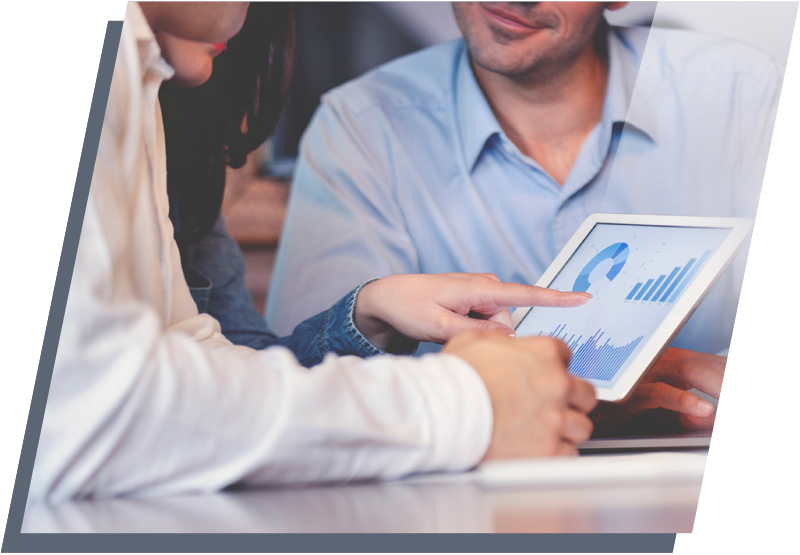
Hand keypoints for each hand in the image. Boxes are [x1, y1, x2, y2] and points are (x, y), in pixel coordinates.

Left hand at [354, 273, 590, 350]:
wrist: (386, 297)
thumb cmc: (409, 307)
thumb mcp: (439, 327)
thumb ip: (476, 335)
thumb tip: (509, 341)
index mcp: (479, 288)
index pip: (525, 294)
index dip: (556, 298)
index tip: (584, 297)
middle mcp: (485, 286)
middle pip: (507, 325)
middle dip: (488, 339)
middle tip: (451, 338)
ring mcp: (480, 292)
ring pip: (497, 327)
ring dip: (477, 336)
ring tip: (444, 331)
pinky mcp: (474, 300)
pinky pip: (486, 323)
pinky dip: (472, 331)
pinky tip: (448, 328)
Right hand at [443, 331, 597, 458]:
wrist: (446, 413)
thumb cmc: (456, 379)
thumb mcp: (473, 340)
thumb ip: (498, 339)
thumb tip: (504, 340)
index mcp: (543, 354)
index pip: (566, 355)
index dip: (553, 366)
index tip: (545, 375)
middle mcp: (556, 384)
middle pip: (585, 393)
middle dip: (571, 399)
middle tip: (551, 405)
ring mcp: (555, 418)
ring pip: (580, 426)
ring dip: (565, 428)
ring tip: (544, 429)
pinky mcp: (550, 449)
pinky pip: (568, 453)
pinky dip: (556, 452)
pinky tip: (539, 447)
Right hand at [591, 348, 771, 435]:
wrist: (583, 411)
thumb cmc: (621, 411)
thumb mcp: (668, 416)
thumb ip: (701, 418)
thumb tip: (736, 425)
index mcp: (669, 362)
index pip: (716, 363)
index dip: (743, 382)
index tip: (758, 406)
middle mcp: (659, 361)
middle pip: (710, 364)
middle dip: (740, 386)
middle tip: (757, 409)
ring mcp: (645, 372)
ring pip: (692, 370)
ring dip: (723, 389)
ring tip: (742, 407)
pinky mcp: (630, 390)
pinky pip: (662, 392)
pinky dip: (686, 400)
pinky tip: (704, 410)